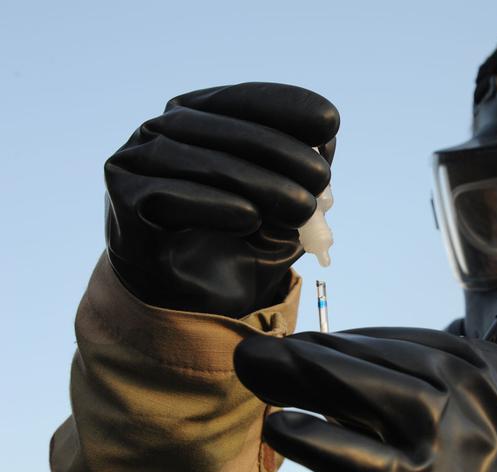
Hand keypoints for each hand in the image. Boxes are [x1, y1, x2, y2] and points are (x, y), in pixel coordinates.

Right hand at [104, 82, 338, 316]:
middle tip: (322, 178)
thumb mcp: (284, 207)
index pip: (241, 101)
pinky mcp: (121, 202)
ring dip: (254, 182)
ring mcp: (134, 162)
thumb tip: (323, 145)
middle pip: (220, 128)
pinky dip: (211, 205)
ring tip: (301, 207)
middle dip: (279, 150)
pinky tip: (249, 218)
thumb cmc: (240, 243)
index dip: (285, 106)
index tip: (330, 121)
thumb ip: (299, 175)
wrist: (195, 301)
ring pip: (193, 160)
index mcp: (199, 118)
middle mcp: (161, 131)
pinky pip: (164, 196)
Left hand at [234, 327, 496, 471]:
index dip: (356, 341)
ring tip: (261, 367)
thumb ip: (444, 386)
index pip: (416, 344)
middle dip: (323, 350)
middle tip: (265, 347)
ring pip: (378, 392)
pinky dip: (322, 441)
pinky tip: (281, 426)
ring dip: (312, 374)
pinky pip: (369, 462)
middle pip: (390, 361)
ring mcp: (463, 438)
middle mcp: (485, 395)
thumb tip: (354, 362)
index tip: (312, 340)